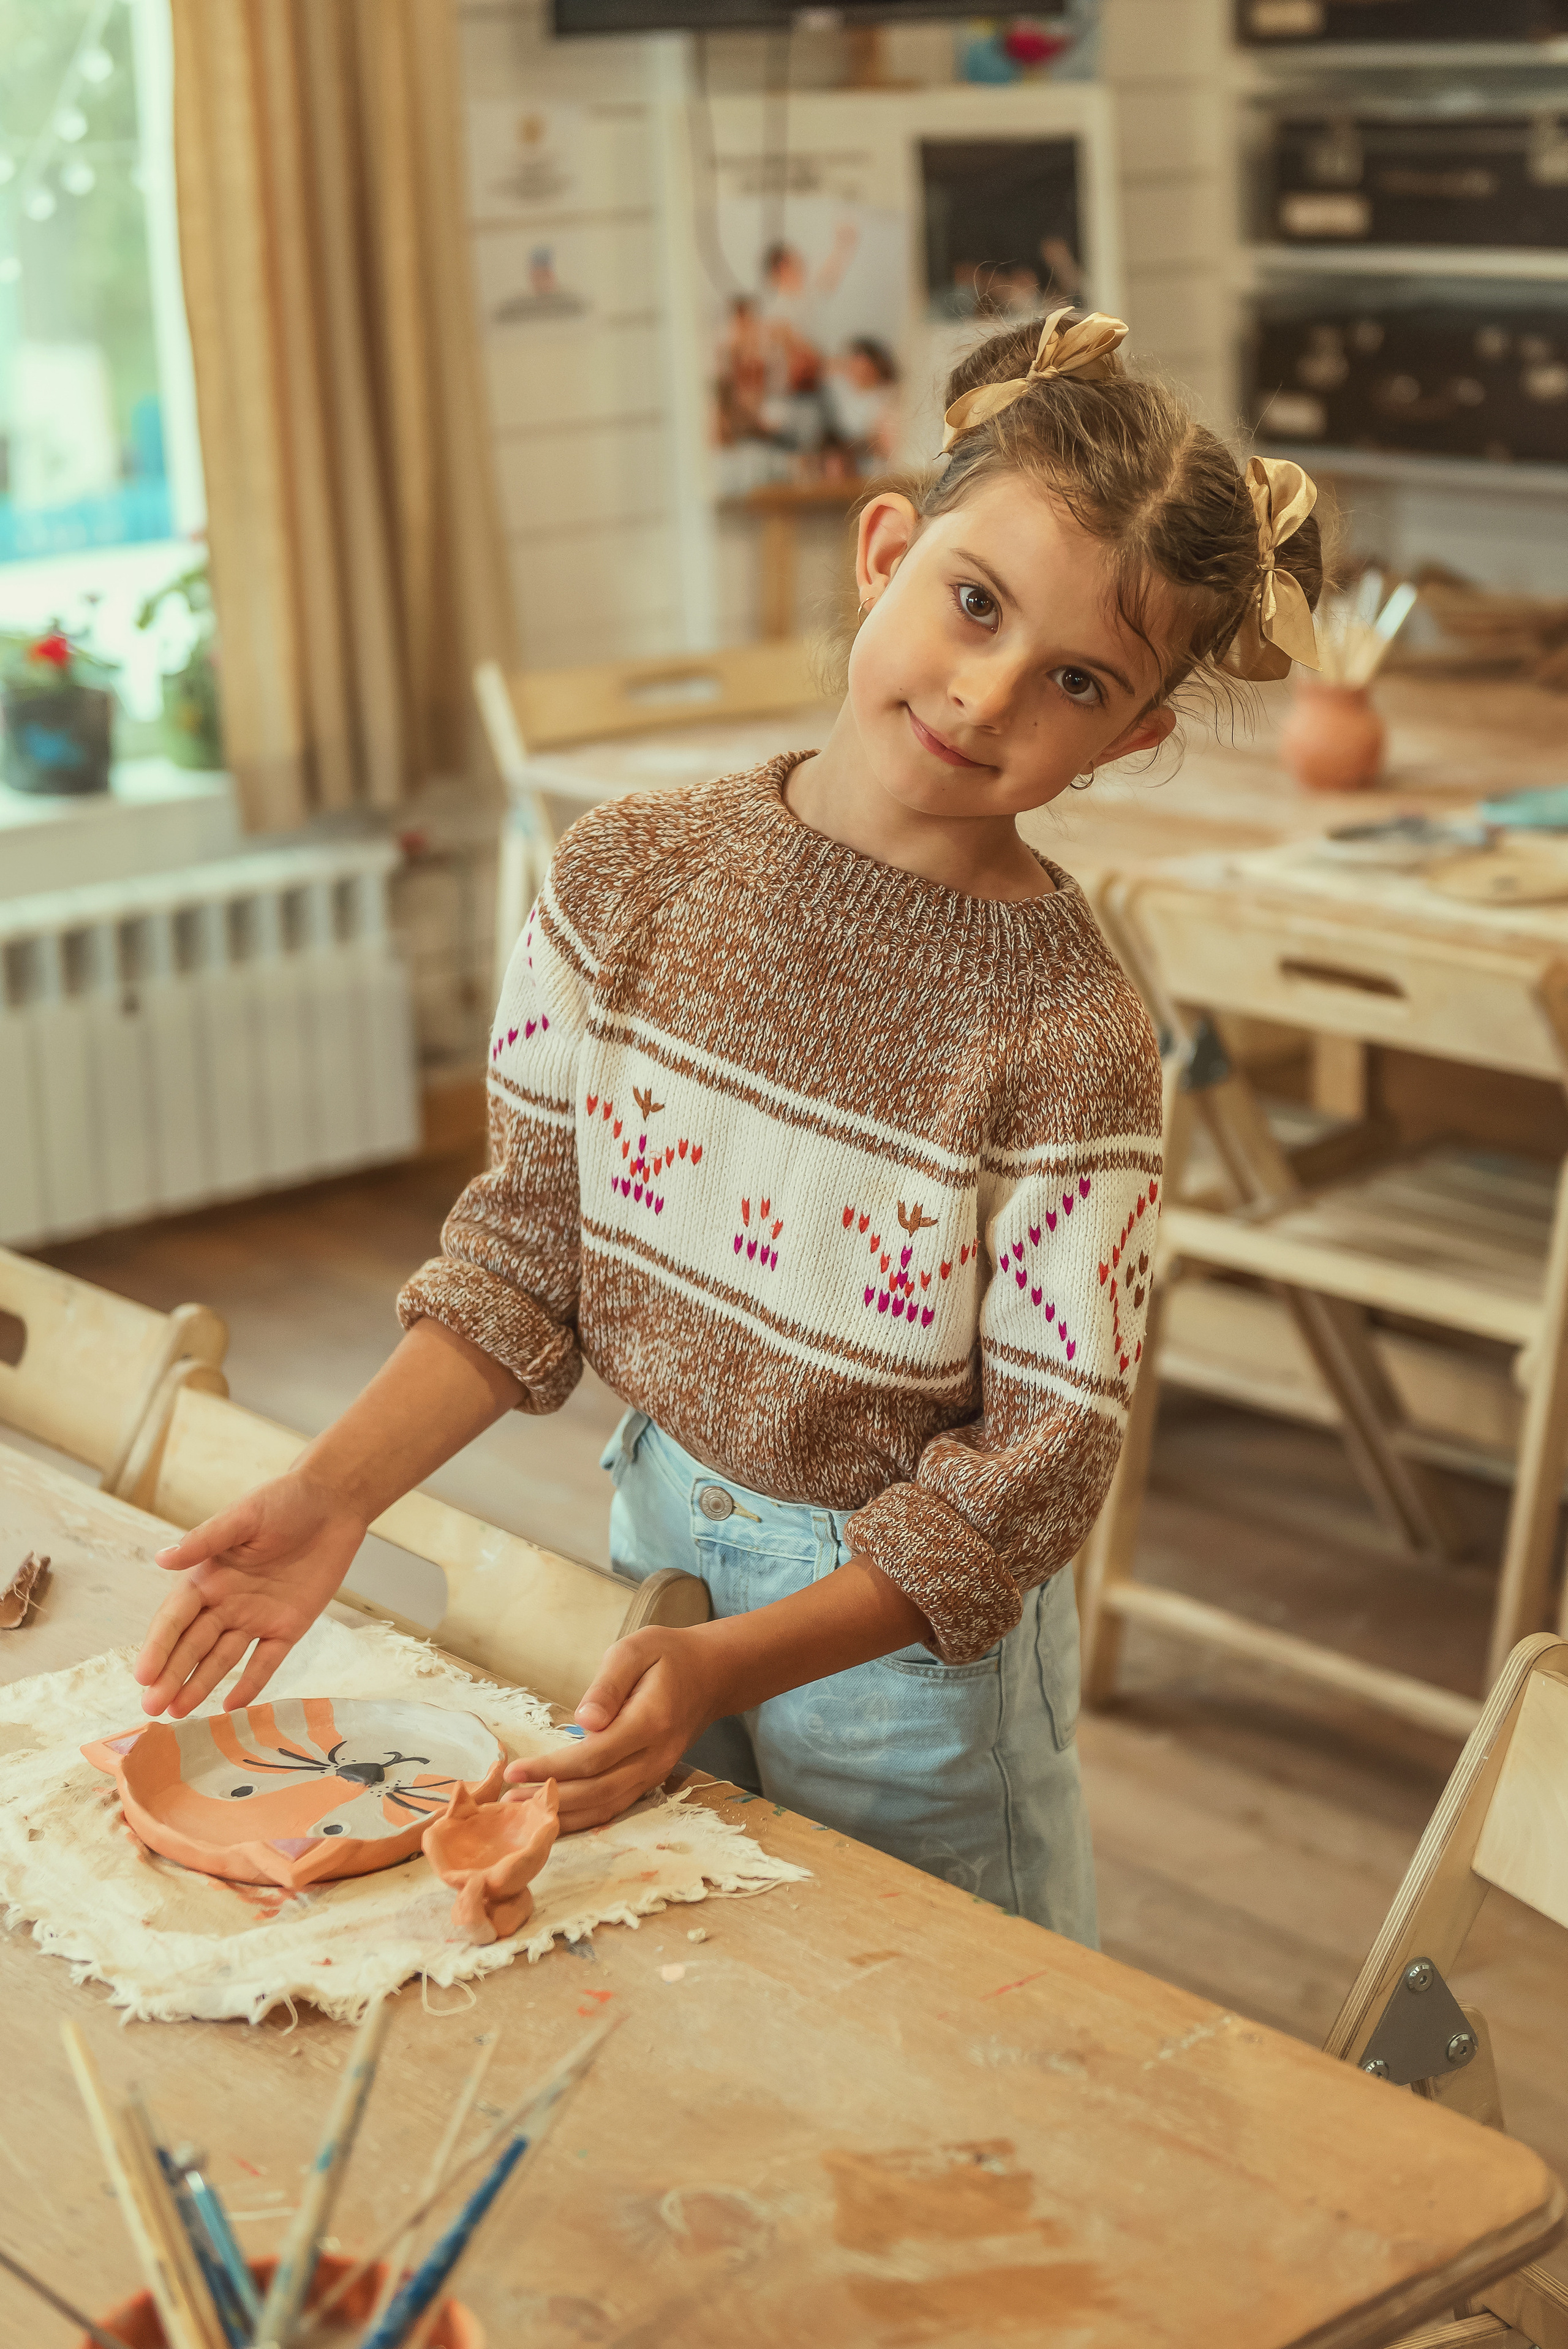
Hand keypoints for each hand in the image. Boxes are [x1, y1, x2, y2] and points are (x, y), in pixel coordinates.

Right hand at [133, 1472, 367, 1717]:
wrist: (334, 1503)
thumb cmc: (284, 1502)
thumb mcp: (244, 1517)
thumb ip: (205, 1540)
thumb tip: (161, 1559)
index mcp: (207, 1576)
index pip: (175, 1618)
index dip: (159, 1647)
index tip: (143, 1675)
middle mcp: (226, 1601)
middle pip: (193, 1644)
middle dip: (171, 1675)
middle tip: (152, 1707)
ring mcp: (256, 1617)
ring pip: (221, 1658)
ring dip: (200, 1683)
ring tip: (179, 1712)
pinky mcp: (288, 1626)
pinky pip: (266, 1660)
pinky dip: (250, 1683)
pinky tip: (232, 1706)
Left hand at [503, 1626, 720, 1831]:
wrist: (711, 1673)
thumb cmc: (668, 1656)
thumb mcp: (635, 1650)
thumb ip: (608, 1685)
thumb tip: (583, 1720)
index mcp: (650, 1722)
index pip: (594, 1757)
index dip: (552, 1769)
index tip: (514, 1771)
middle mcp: (656, 1755)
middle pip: (598, 1790)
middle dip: (552, 1799)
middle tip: (508, 1801)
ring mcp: (657, 1771)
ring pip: (608, 1806)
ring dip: (566, 1815)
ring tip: (525, 1815)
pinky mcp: (652, 1778)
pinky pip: (618, 1805)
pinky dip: (586, 1817)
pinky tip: (558, 1818)